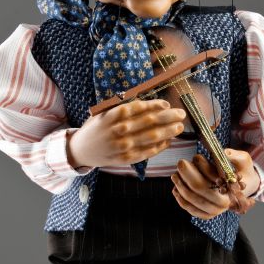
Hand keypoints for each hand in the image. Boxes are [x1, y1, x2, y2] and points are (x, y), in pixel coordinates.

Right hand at [67, 99, 186, 168]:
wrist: (82, 150)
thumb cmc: (97, 128)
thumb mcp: (105, 112)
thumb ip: (125, 108)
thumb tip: (150, 104)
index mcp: (113, 115)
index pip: (140, 108)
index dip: (156, 105)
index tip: (167, 104)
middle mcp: (118, 130)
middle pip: (149, 121)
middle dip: (168, 117)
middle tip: (181, 114)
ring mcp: (123, 145)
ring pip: (150, 137)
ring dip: (168, 131)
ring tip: (179, 127)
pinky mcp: (125, 158)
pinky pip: (146, 152)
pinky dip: (159, 146)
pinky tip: (168, 141)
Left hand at [171, 149, 260, 219]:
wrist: (244, 187)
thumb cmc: (241, 171)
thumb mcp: (243, 159)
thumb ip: (234, 155)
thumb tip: (222, 153)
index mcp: (232, 190)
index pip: (213, 177)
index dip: (203, 166)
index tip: (196, 157)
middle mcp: (223, 204)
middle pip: (199, 188)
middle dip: (187, 174)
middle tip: (181, 163)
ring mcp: (213, 211)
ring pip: (190, 198)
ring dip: (180, 184)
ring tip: (175, 174)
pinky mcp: (205, 214)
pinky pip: (188, 208)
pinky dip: (179, 197)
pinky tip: (176, 188)